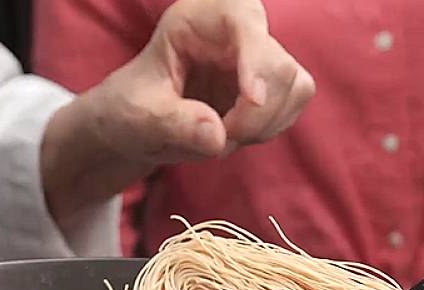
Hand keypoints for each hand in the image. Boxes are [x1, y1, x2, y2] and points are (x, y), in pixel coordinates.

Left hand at [83, 0, 313, 162]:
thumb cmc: (129, 109)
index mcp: (195, 20)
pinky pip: (290, 107)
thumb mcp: (139, 117)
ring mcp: (254, 60)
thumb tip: (217, 137)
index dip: (255, 57)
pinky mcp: (268, 88)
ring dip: (263, 125)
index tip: (251, 99)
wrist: (132, 127)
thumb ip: (173, 123)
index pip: (241, 17)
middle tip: (219, 139)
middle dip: (255, 113)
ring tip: (220, 139)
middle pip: (278, 63)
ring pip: (294, 86)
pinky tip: (232, 137)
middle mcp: (232, 33)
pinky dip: (266, 131)